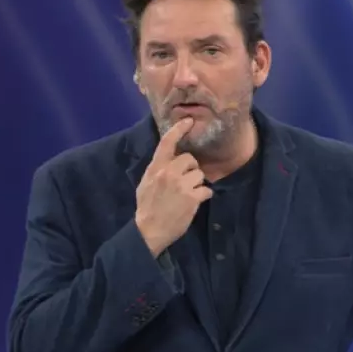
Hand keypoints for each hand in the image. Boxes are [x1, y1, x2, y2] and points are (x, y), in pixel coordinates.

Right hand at [135, 118, 212, 256]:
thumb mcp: (146, 183)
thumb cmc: (147, 207)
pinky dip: (204, 195)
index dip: (179, 129)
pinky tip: (196, 201)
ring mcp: (181, 185)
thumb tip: (169, 159)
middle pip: (190, 159)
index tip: (189, 121)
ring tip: (188, 195)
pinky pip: (206, 189)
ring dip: (197, 184)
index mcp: (155, 167)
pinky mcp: (192, 198)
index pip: (167, 142)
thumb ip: (157, 169)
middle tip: (185, 182)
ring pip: (200, 174)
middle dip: (191, 169)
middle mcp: (169, 172)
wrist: (149, 230)